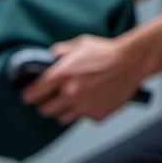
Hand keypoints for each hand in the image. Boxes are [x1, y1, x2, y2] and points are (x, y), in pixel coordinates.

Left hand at [21, 35, 142, 124]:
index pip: (32, 94)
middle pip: (44, 110)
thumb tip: (46, 57)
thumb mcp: (78, 44)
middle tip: (52, 98)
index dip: (28, 95)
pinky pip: (84, 118)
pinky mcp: (96, 114)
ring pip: (61, 118)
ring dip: (63, 111)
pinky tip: (92, 99)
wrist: (133, 61)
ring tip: (72, 100)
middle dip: (46, 104)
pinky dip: (85, 111)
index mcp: (61, 75)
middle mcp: (70, 93)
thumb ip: (58, 52)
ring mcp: (83, 106)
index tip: (29, 95)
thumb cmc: (106, 52)